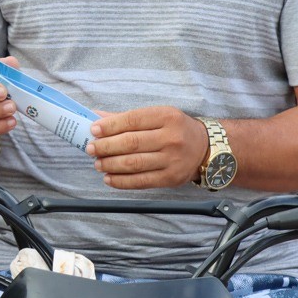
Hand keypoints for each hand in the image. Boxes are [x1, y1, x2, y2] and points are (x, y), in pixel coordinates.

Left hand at [87, 106, 206, 189]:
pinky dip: (122, 181)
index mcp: (166, 116)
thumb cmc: (176, 129)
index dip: (110, 126)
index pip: (132, 120)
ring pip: (134, 164)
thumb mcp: (157, 115)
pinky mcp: (171, 178)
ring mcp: (172, 160)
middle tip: (91, 149)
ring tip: (97, 163)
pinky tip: (109, 178)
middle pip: (131, 143)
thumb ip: (127, 118)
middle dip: (106, 147)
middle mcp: (171, 138)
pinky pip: (141, 181)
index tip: (94, 130)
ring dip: (111, 164)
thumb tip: (97, 117)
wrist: (206, 149)